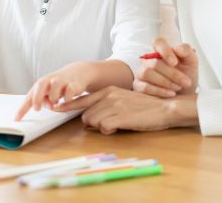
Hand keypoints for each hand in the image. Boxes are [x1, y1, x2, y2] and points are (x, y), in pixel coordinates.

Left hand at [15, 62, 91, 120]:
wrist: (77, 72)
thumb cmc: (59, 85)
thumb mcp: (49, 92)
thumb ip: (44, 100)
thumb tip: (44, 106)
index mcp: (42, 84)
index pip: (30, 96)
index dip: (23, 108)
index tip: (17, 119)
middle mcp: (51, 80)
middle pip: (41, 84)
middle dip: (37, 97)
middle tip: (37, 109)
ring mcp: (63, 80)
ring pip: (55, 85)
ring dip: (54, 96)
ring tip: (56, 102)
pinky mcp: (74, 83)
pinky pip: (70, 89)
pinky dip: (68, 96)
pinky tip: (67, 100)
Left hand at [55, 86, 197, 133]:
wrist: (165, 108)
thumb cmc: (145, 107)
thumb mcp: (123, 99)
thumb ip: (106, 104)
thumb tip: (91, 117)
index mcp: (108, 90)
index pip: (82, 98)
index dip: (67, 106)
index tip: (56, 108)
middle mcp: (108, 95)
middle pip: (85, 115)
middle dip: (93, 123)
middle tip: (110, 123)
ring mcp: (113, 105)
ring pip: (92, 122)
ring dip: (102, 127)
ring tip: (118, 123)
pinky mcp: (119, 115)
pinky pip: (104, 128)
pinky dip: (110, 131)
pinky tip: (122, 126)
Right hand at [134, 38, 198, 96]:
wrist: (185, 93)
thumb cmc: (186, 75)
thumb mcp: (191, 62)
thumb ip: (187, 51)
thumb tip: (177, 49)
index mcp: (161, 50)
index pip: (158, 42)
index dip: (165, 51)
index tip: (175, 62)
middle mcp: (148, 59)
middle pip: (154, 62)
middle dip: (173, 74)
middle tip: (186, 82)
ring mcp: (141, 72)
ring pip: (147, 73)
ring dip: (165, 82)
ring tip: (178, 87)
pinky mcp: (138, 85)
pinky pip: (144, 87)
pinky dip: (159, 91)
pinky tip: (171, 93)